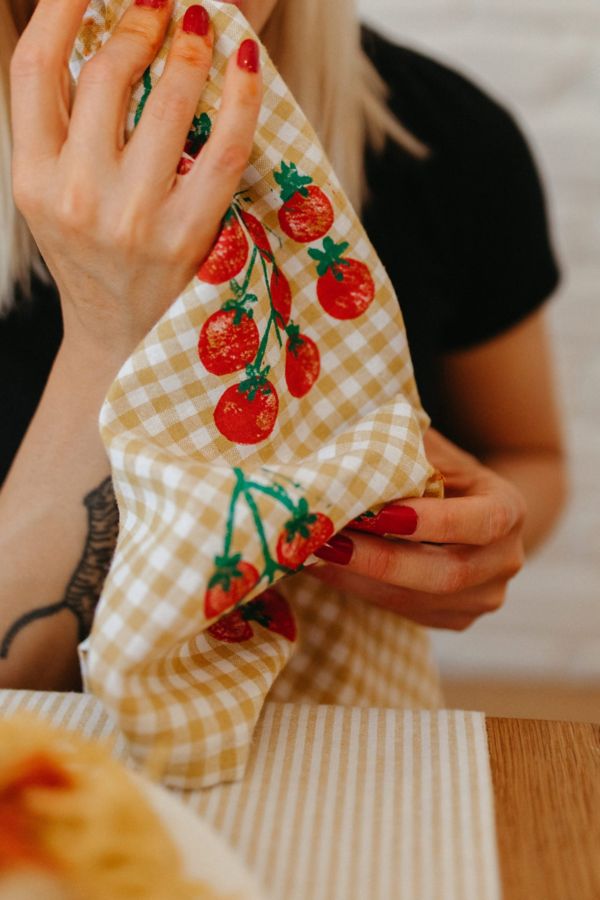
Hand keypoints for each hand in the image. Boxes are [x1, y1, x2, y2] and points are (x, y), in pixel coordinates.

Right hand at [10, 0, 261, 367]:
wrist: (122, 339)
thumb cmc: (93, 260)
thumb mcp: (53, 198)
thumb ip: (63, 129)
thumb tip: (94, 37)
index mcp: (32, 179)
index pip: (36, 68)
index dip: (64, 7)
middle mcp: (74, 196)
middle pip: (104, 74)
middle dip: (138, 19)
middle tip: (160, 1)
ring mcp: (132, 219)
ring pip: (164, 102)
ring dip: (188, 46)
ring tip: (198, 23)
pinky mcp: (186, 237)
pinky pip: (221, 149)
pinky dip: (239, 97)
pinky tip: (244, 63)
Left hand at [306, 428, 526, 630]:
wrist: (472, 511)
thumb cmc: (444, 470)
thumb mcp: (436, 452)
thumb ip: (407, 451)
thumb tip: (353, 445)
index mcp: (510, 511)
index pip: (478, 523)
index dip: (429, 522)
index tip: (375, 513)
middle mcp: (505, 562)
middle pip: (446, 575)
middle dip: (380, 560)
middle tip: (327, 542)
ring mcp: (483, 598)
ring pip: (417, 600)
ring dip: (360, 579)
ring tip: (315, 554)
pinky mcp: (453, 618)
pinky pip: (404, 611)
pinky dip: (360, 589)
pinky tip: (326, 568)